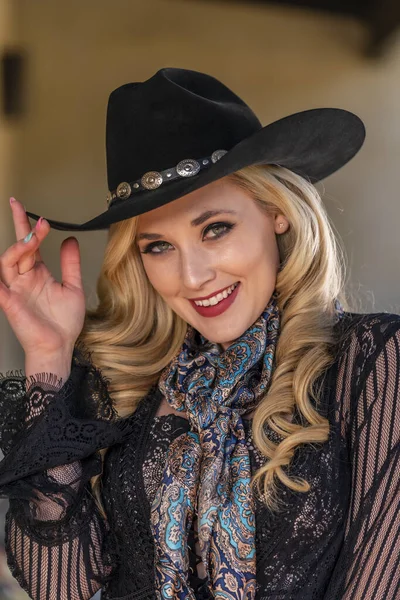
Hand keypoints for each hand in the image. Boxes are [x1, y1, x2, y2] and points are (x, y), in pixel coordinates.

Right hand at [0, 198, 85, 356]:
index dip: (29, 226)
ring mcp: (15, 290)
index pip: (31, 245)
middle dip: (23, 230)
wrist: (59, 347)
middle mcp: (25, 278)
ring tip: (33, 240)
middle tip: (33, 217)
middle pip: (18, 248)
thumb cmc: (64, 322)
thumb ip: (70, 264)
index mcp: (38, 273)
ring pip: (8, 262)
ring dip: (19, 248)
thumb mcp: (73, 287)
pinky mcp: (10, 303)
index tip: (37, 213)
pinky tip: (3, 272)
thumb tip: (70, 239)